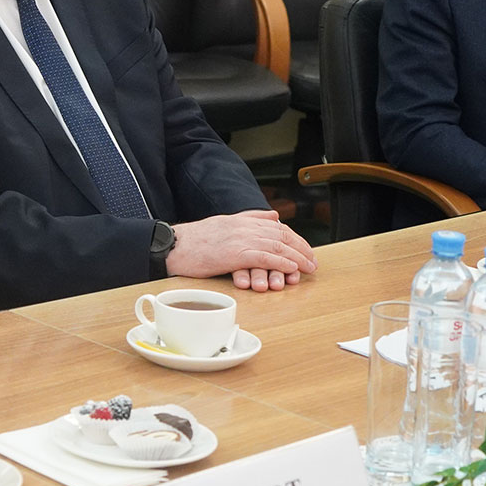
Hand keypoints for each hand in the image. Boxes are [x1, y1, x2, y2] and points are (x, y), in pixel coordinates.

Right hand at [165, 210, 316, 291]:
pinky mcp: (234, 254)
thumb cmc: (194, 240)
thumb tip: (273, 216)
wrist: (172, 245)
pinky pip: (264, 257)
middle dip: (301, 248)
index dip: (295, 239)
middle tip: (313, 261)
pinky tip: (291, 269)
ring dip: (296, 258)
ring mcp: (239, 239)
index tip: (306, 250)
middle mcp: (244, 227)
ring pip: (276, 246)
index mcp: (242, 220)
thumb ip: (250, 218)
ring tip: (308, 267)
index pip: (277, 227)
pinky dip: (281, 263)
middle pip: (281, 236)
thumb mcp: (224, 223)